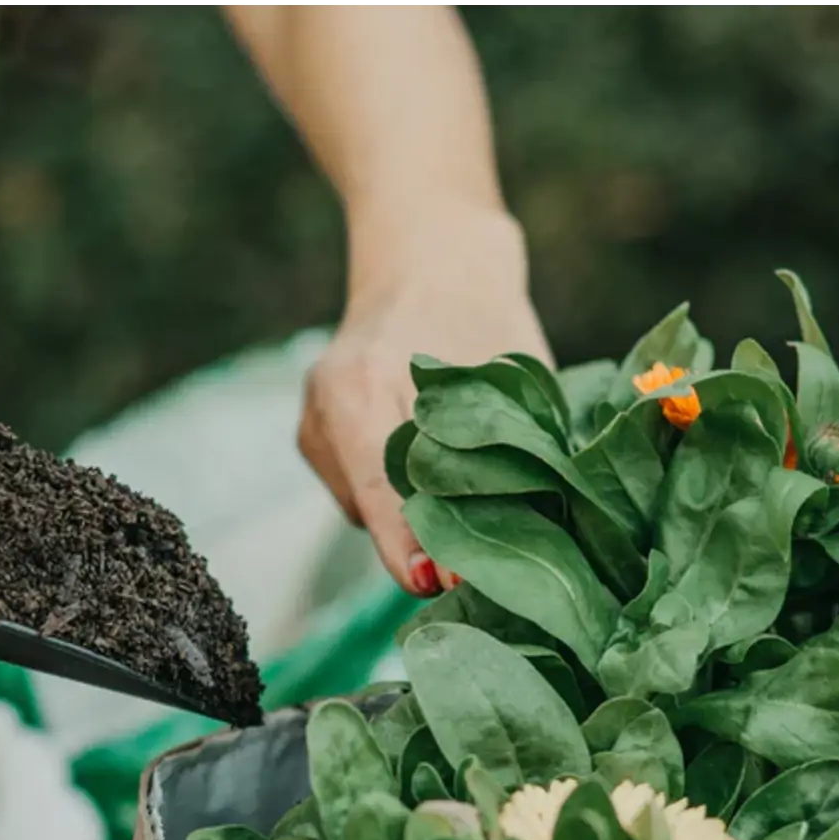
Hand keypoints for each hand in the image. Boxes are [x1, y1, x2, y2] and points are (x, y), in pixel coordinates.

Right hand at [300, 201, 552, 593]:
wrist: (431, 255)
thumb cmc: (484, 311)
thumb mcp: (506, 376)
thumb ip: (503, 448)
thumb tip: (527, 537)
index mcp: (365, 383)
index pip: (384, 488)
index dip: (412, 544)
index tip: (437, 584)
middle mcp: (325, 405)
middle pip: (372, 508)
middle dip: (422, 544)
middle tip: (474, 574)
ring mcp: (312, 423)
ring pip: (364, 507)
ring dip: (412, 519)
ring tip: (462, 504)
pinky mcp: (313, 437)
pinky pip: (358, 494)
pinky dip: (395, 500)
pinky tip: (426, 480)